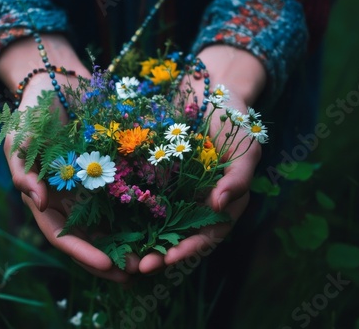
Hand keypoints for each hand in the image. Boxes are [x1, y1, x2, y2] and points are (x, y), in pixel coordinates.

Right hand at [0, 34, 138, 282]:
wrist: (57, 85)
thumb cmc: (33, 114)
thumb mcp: (19, 139)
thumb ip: (23, 171)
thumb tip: (37, 200)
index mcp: (46, 200)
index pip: (63, 236)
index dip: (84, 253)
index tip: (108, 266)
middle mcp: (68, 201)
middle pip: (89, 239)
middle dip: (111, 260)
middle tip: (137, 273)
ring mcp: (89, 190)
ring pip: (109, 226)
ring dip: (128, 245)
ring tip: (152, 259)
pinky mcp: (108, 176)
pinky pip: (123, 200)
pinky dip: (137, 217)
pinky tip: (156, 228)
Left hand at [138, 45, 265, 273]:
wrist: (210, 91)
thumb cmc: (234, 121)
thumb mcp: (246, 146)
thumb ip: (239, 177)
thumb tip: (219, 205)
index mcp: (222, 203)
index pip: (207, 235)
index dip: (188, 249)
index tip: (168, 259)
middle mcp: (197, 203)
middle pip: (179, 236)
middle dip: (160, 254)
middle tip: (138, 267)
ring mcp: (176, 191)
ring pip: (158, 224)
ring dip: (142, 241)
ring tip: (123, 256)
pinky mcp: (157, 177)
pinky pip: (144, 198)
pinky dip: (131, 213)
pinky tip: (112, 224)